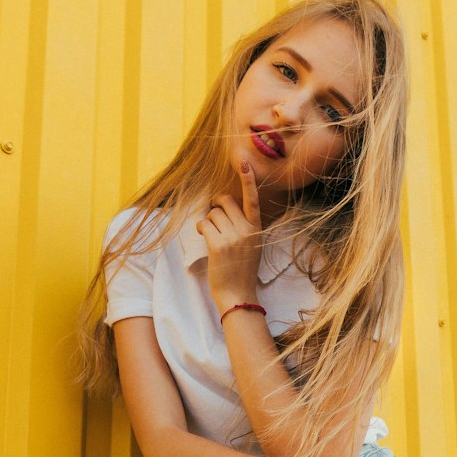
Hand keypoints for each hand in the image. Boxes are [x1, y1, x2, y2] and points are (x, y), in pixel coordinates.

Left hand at [196, 156, 263, 306]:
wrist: (238, 295)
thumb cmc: (241, 271)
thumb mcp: (250, 246)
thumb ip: (243, 226)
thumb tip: (224, 206)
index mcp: (256, 229)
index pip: (253, 199)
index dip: (248, 179)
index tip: (244, 162)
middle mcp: (247, 230)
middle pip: (225, 202)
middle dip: (216, 207)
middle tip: (214, 219)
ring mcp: (233, 237)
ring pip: (213, 213)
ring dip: (208, 222)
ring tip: (211, 236)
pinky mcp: (219, 245)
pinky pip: (204, 224)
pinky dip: (200, 228)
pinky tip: (204, 237)